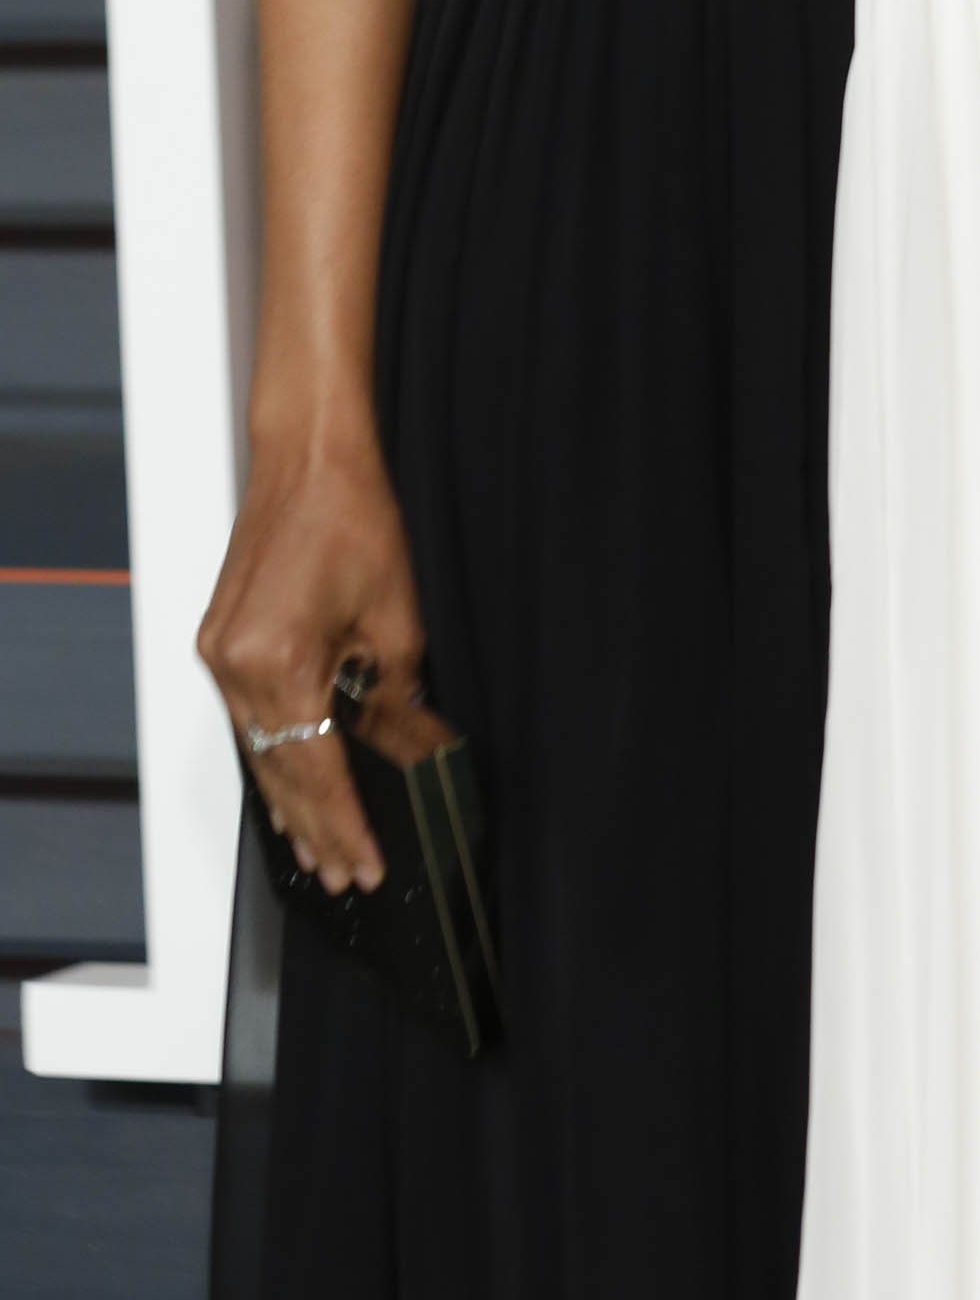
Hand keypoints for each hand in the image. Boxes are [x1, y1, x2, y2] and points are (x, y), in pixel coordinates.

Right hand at [198, 432, 447, 892]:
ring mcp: (218, 657)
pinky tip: (291, 784)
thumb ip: (397, 697)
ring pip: (259, 752)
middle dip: (315, 829)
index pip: (317, 773)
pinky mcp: (217, 643)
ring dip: (291, 802)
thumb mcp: (396, 618)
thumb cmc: (352, 517)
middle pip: (280, 773)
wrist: (307, 458)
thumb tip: (408, 752)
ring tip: (319, 850)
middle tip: (345, 875)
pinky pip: (247, 719)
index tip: (366, 867)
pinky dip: (274, 754)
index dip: (345, 825)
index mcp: (280, 663)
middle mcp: (235, 668)